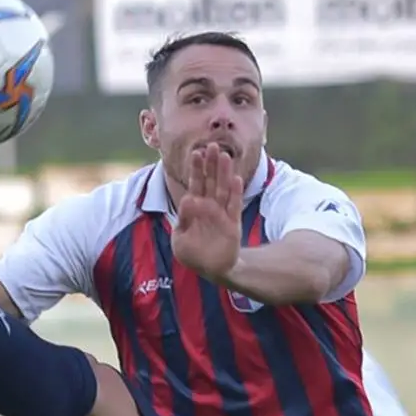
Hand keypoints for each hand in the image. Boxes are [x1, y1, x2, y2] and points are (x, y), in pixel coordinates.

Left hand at [171, 144, 244, 282]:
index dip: (196, 169)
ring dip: (224, 173)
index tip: (196, 153)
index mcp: (194, 208)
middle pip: (210, 181)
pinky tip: (236, 179)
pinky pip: (234, 207)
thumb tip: (187, 199)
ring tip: (225, 156)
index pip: (195, 184)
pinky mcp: (232, 224)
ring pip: (223, 189)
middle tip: (212, 145)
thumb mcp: (179, 239)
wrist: (210, 270)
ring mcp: (221, 214)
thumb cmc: (192, 254)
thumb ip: (181, 220)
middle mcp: (209, 207)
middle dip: (211, 164)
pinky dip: (235, 194)